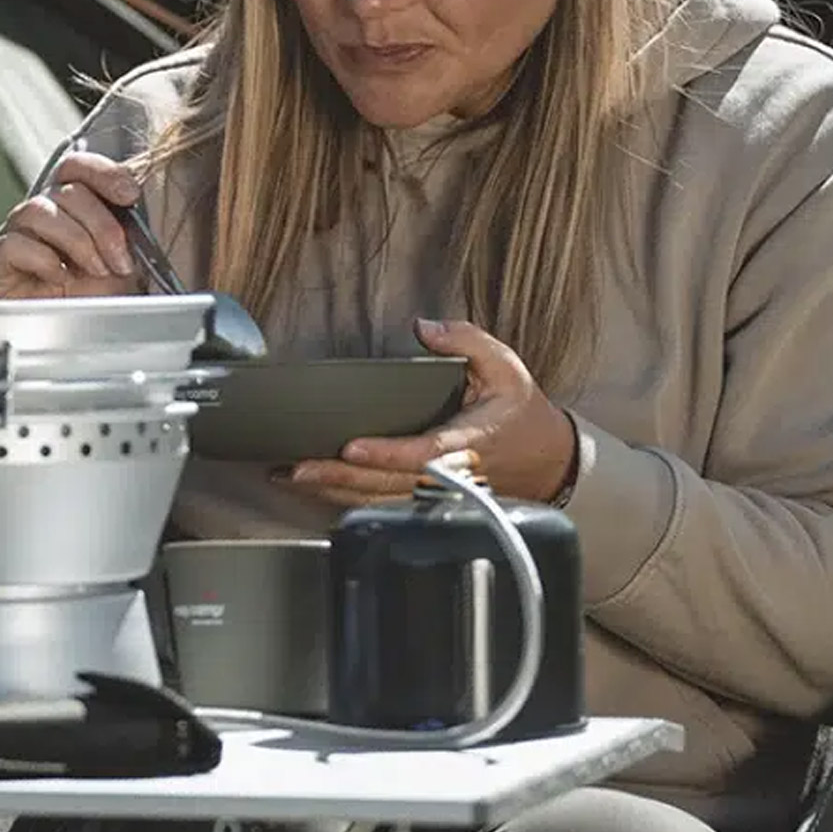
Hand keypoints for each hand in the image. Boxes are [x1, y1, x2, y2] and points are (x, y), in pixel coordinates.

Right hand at [0, 149, 150, 299]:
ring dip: (76, 241)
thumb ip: (128, 225)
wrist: (74, 343)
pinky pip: (13, 244)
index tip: (129, 195)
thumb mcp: (125, 258)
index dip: (103, 172)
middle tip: (119, 259)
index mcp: (70, 208)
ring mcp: (14, 237)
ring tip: (95, 271)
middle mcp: (40, 216)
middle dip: (101, 224)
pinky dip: (42, 259)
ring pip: (39, 211)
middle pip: (65, 190)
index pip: (76, 168)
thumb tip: (137, 198)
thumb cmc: (97, 302)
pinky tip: (59, 279)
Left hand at [279, 318, 578, 506]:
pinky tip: (310, 488)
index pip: (423, 453)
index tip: (351, 448)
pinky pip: (377, 504)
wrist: (544, 460)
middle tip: (297, 468)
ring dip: (331, 492)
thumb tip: (426, 327)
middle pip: (387, 484)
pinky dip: (341, 498)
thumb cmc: (517, 413)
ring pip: (377, 500)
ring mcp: (434, 494)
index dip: (386, 454)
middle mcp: (448, 475)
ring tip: (289, 478)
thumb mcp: (505, 366)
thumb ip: (467, 341)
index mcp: (468, 442)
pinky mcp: (423, 502)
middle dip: (339, 478)